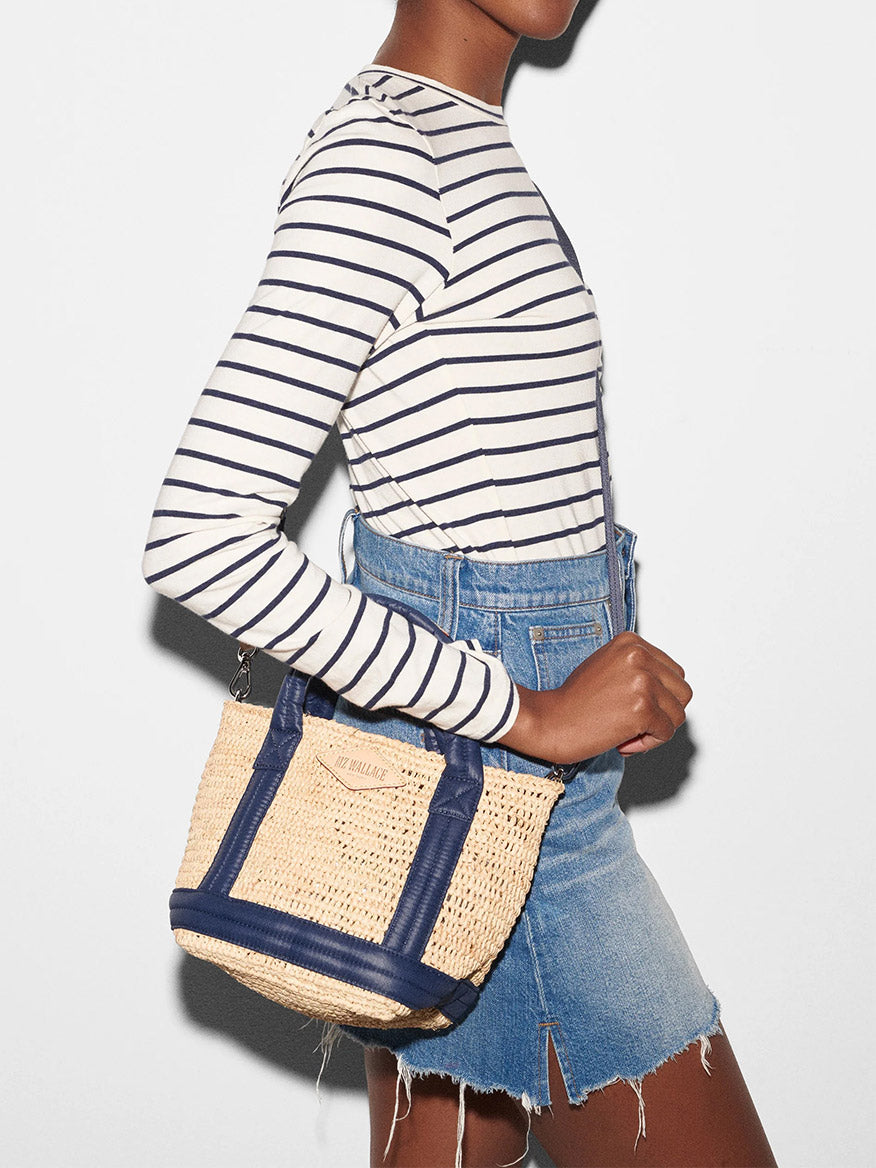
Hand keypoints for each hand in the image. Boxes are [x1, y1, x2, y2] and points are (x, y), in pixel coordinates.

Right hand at [497, 631, 691, 764]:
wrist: (549, 721)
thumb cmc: (574, 700)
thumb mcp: (607, 667)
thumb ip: (638, 669)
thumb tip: (670, 688)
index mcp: (632, 642)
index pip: (674, 673)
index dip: (659, 697)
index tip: (633, 707)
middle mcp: (639, 656)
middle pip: (682, 692)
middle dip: (663, 713)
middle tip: (635, 723)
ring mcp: (642, 681)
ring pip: (678, 714)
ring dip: (656, 730)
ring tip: (627, 732)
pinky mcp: (642, 708)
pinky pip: (666, 732)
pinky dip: (649, 743)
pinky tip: (624, 742)